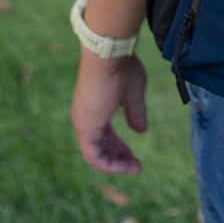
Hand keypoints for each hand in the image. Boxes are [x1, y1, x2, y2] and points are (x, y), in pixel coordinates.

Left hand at [71, 50, 148, 173]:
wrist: (109, 54)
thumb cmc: (121, 69)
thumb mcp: (133, 95)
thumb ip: (135, 113)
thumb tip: (140, 130)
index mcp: (93, 110)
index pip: (104, 137)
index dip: (119, 149)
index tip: (135, 156)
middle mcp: (84, 118)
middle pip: (100, 148)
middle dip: (119, 159)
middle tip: (136, 166)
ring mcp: (83, 123)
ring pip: (95, 155)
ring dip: (115, 164)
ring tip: (134, 168)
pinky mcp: (85, 127)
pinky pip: (93, 156)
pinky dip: (109, 164)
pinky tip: (125, 166)